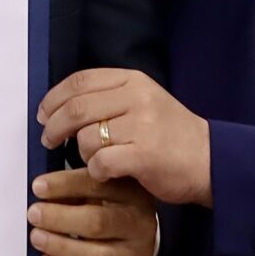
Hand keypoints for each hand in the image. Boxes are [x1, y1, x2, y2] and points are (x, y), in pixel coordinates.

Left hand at [28, 169, 159, 255]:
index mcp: (132, 193)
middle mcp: (138, 225)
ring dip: (60, 248)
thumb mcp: (101, 183)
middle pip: (97, 223)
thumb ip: (76, 182)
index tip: (39, 187)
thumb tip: (43, 187)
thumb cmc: (113, 204)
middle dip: (59, 219)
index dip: (64, 186)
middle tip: (34, 214)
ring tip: (38, 238)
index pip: (96, 187)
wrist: (139, 233)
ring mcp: (134, 255)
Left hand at [39, 69, 213, 205]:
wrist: (211, 160)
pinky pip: (100, 163)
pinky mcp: (144, 155)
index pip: (80, 81)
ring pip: (86, 138)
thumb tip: (61, 106)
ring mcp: (142, 126)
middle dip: (54, 127)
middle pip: (76, 108)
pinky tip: (106, 174)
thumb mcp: (144, 102)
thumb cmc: (171, 135)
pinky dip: (96, 171)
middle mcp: (137, 98)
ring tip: (93, 160)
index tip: (43, 114)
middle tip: (49, 140)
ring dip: (82, 154)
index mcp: (133, 81)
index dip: (54, 98)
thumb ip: (108, 98)